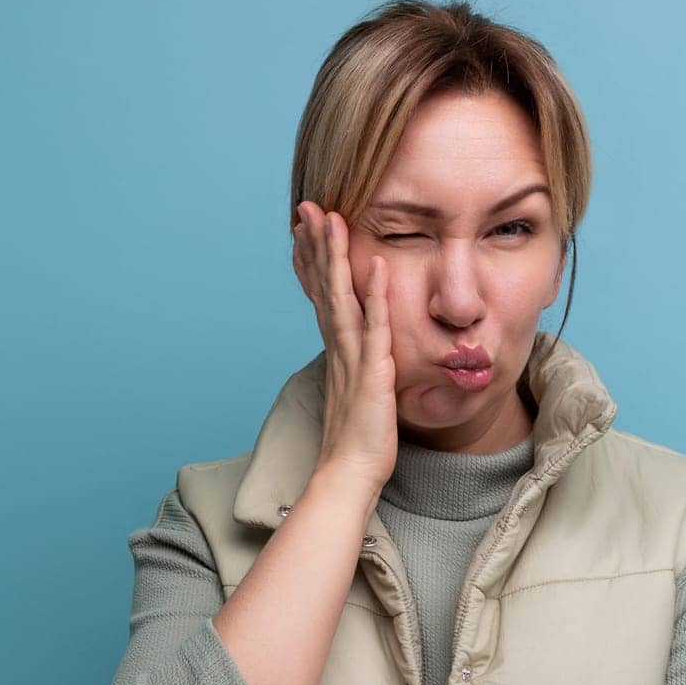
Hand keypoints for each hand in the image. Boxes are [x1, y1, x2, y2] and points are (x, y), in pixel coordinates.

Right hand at [292, 201, 398, 491]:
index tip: (307, 231)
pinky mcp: (372, 374)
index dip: (315, 263)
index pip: (323, 298)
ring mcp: (353, 360)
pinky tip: (378, 265)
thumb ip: (358, 373)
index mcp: (338, 354)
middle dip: (317, 246)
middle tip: (309, 208)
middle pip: (324, 288)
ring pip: (342, 298)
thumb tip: (360, 362)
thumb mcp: (358, 399)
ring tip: (333, 219)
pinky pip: (376, 328)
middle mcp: (340, 350)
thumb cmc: (356, 444)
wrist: (348, 475)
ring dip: (337, 257)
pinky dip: (376, 296)